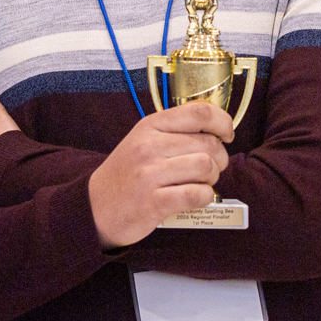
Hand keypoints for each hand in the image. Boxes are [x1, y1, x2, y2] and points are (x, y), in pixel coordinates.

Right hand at [86, 101, 233, 247]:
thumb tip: (216, 131)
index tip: (227, 134)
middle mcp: (149, 146)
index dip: (223, 122)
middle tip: (212, 168)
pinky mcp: (154, 202)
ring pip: (206, 167)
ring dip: (212, 179)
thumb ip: (174, 132)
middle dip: (220, 158)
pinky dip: (205, 197)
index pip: (199, 112)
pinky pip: (198, 194)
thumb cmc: (126, 175)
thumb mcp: (142, 141)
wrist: (94, 207)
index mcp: (150, 126)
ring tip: (202, 183)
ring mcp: (150, 174)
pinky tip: (196, 197)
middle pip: (209, 143)